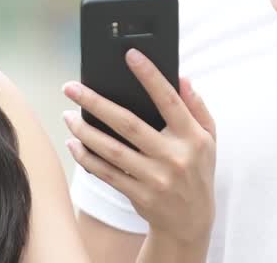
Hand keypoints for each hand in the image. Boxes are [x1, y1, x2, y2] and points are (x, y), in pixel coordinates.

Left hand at [62, 50, 215, 246]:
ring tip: (67, 114)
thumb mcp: (209, 138)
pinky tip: (73, 143)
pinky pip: (107, 173)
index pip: (170, 100)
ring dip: (85, 131)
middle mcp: (174, 156)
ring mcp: (155, 178)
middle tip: (71, 87)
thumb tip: (182, 78)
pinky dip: (87, 158)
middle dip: (96, 102)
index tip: (131, 55)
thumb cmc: (197, 170)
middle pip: (128, 124)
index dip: (150, 76)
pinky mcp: (139, 195)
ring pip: (112, 150)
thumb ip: (197, 107)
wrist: (191, 222)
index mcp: (193, 137)